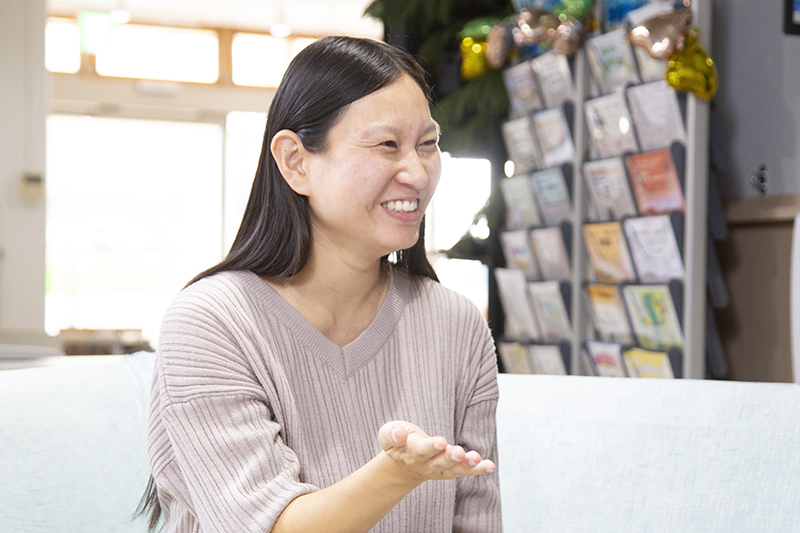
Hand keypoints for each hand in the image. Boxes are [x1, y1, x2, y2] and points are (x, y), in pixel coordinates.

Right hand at [377, 421, 494, 485]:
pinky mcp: (451, 470)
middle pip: (439, 462)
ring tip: (475, 458)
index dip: (430, 447)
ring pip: (453, 469)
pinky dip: (478, 470)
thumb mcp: (388, 434)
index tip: (440, 442)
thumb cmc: (398, 442)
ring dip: (465, 464)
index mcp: (410, 453)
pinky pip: (465, 471)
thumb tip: (399, 433)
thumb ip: (392, 433)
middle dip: (450, 457)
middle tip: (459, 452)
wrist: (403, 464)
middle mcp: (426, 464)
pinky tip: (489, 465)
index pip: (420, 451)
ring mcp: (440, 469)